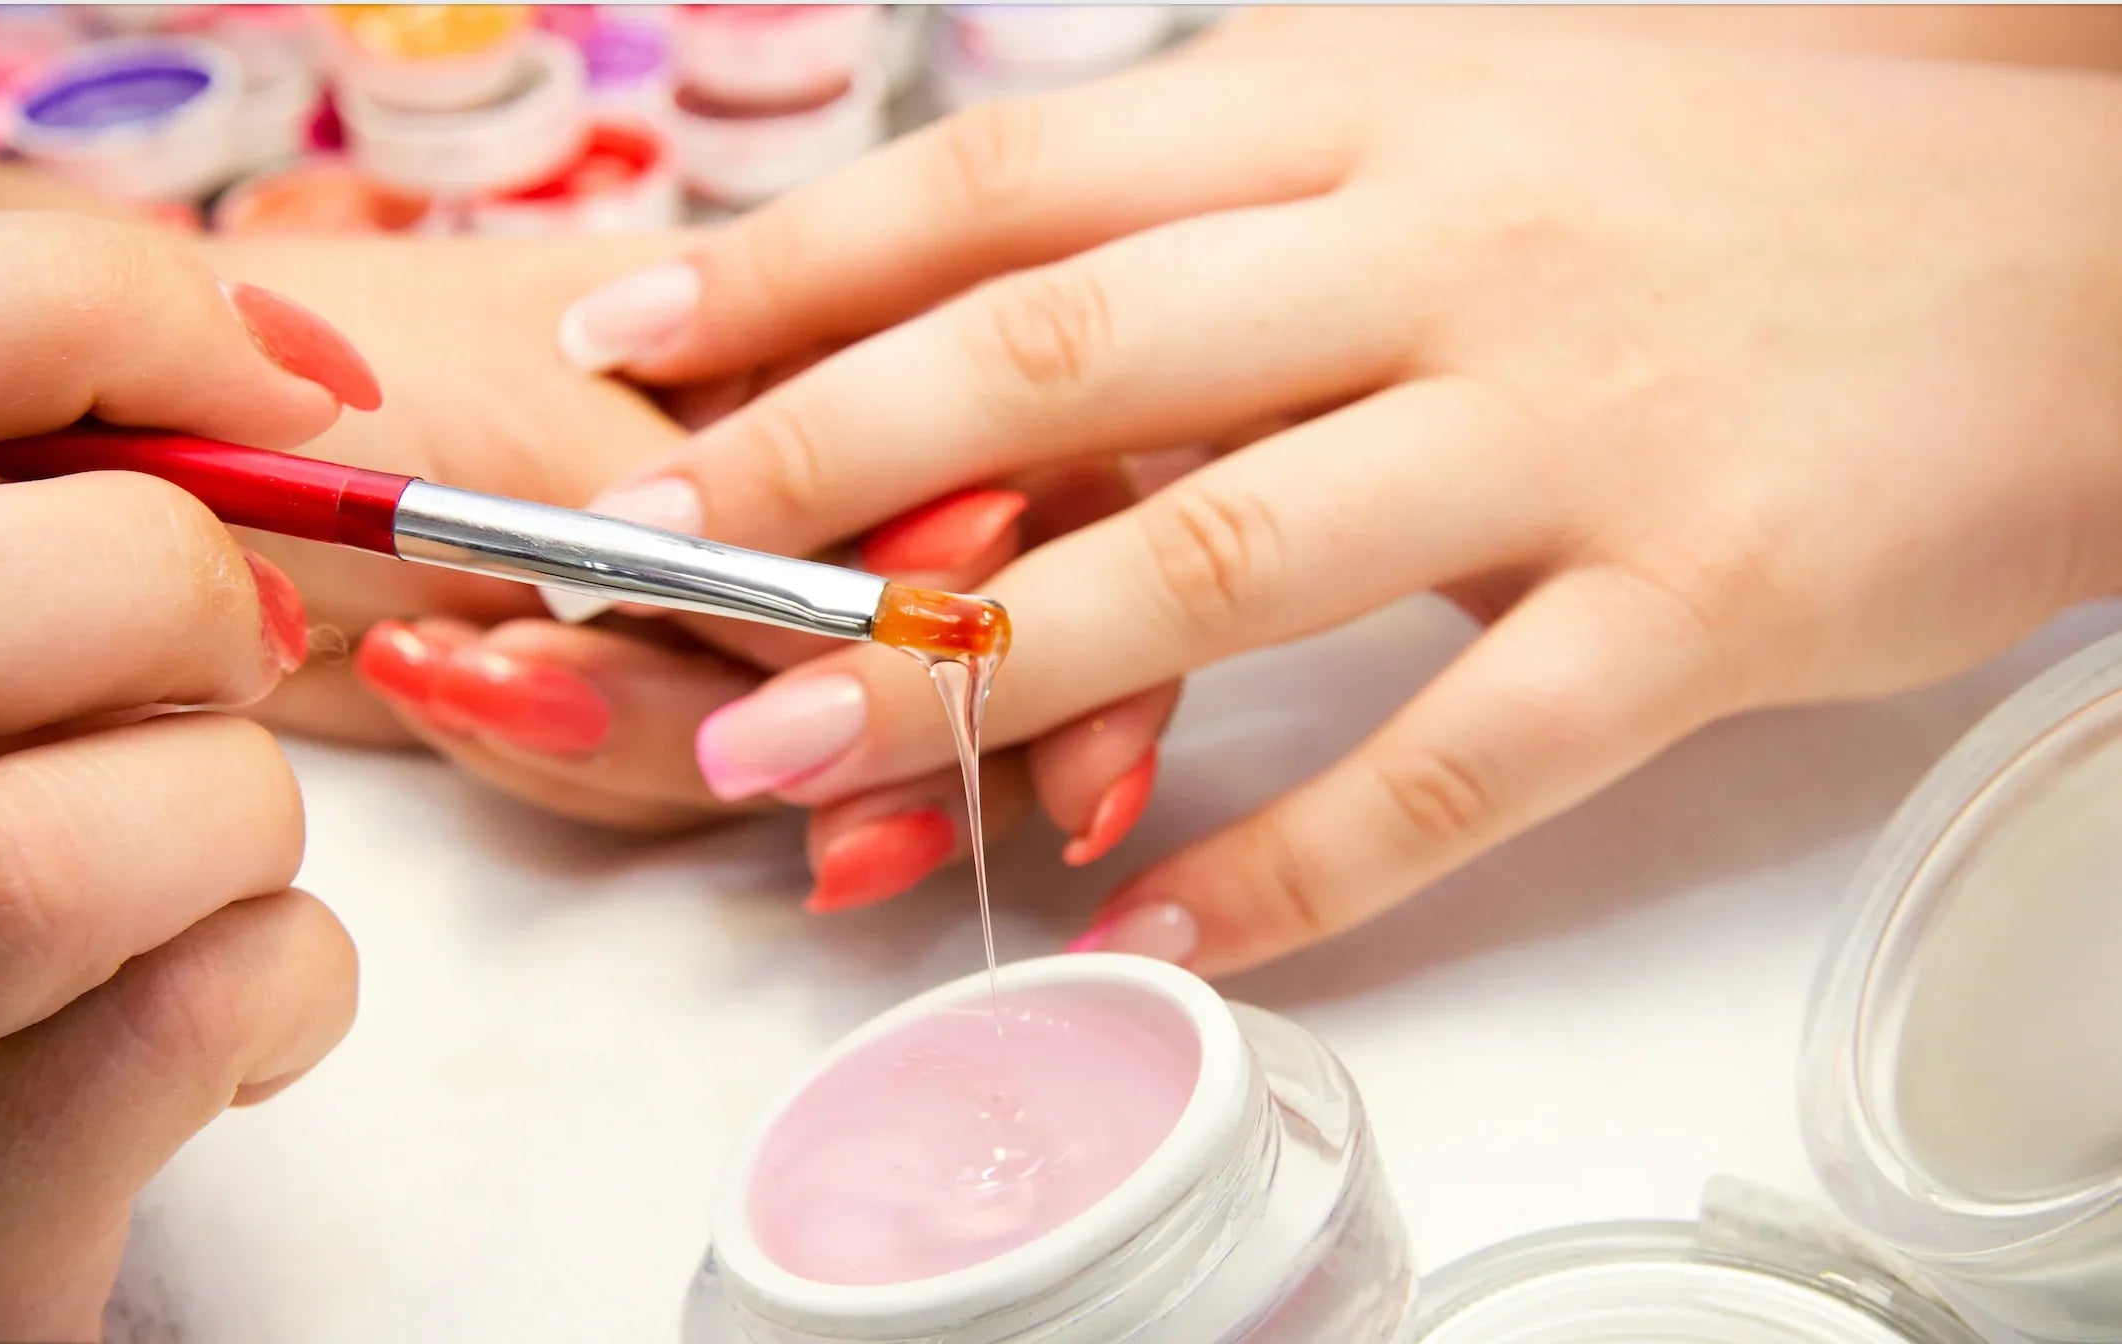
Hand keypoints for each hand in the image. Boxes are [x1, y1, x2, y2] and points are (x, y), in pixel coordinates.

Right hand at [0, 212, 364, 1337]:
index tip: (287, 384)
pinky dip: (287, 980)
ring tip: (216, 859)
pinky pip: (171, 1025)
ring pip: (34, 854)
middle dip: (165, 593)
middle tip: (238, 649)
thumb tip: (275, 372)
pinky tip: (243, 1016)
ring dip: (228, 816)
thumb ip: (13, 484)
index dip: (89, 314)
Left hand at [553, 16, 2121, 970]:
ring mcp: (1574, 422)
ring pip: (1220, 557)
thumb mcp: (1469, 121)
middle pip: (1067, 355)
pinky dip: (1283, 863)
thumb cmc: (1729, 193)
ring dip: (983, 674)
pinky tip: (1149, 937)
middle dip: (819, 473)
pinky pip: (1451, 760)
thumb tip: (990, 312)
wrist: (2078, 247)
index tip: (629, 356)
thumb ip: (1244, 208)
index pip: (1019, 181)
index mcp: (1364, 107)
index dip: (802, 268)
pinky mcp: (1703, 597)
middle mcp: (1444, 241)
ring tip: (797, 760)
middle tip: (640, 571)